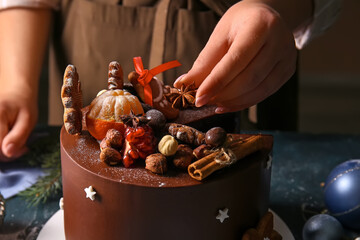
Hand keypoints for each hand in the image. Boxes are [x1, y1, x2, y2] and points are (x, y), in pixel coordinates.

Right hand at [0, 91, 37, 160]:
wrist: (13, 92)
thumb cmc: (23, 105)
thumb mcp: (27, 120)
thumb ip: (18, 137)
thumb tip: (8, 153)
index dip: (12, 154)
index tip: (25, 149)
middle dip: (6, 153)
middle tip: (21, 147)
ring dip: (2, 150)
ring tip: (14, 142)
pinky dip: (0, 145)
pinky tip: (7, 140)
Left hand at [175, 1, 296, 112]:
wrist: (265, 17)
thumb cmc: (240, 24)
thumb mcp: (220, 36)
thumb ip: (205, 62)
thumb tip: (184, 85)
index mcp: (260, 25)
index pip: (236, 60)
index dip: (216, 82)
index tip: (198, 98)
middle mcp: (280, 41)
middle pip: (249, 78)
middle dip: (223, 94)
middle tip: (203, 101)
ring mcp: (287, 58)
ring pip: (257, 89)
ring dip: (232, 101)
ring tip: (213, 102)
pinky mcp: (288, 71)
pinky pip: (263, 94)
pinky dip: (242, 102)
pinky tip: (226, 104)